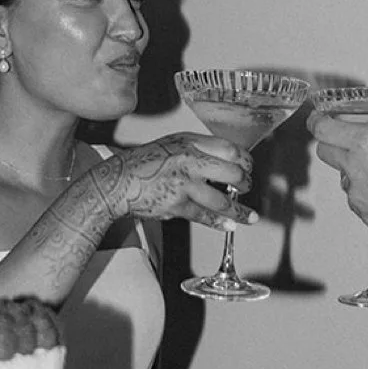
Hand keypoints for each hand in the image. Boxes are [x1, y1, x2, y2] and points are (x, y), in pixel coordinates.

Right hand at [88, 133, 254, 228]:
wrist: (117, 181)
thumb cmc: (145, 163)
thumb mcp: (172, 144)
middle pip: (232, 172)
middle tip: (247, 187)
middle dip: (245, 183)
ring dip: (239, 210)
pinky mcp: (176, 205)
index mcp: (189, 142)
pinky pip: (204, 216)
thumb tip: (226, 160)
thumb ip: (197, 148)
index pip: (230, 148)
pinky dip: (220, 223)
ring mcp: (183, 184)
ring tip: (249, 216)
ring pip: (221, 200)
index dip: (244, 160)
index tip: (248, 166)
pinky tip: (230, 226)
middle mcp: (189, 160)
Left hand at [309, 93, 367, 239]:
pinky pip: (356, 199)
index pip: (322, 128)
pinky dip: (366, 192)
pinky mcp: (364, 214)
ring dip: (352, 169)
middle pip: (324, 151)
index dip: (317, 121)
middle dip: (332, 143)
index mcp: (364, 142)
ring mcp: (356, 193)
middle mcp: (354, 167)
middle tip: (350, 139)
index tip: (320, 117)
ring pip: (342, 176)